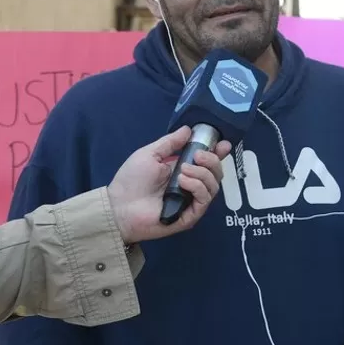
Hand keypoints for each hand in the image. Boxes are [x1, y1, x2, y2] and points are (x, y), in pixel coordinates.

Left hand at [107, 127, 232, 243]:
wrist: (120, 205)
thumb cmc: (132, 180)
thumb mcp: (150, 154)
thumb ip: (170, 143)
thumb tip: (188, 129)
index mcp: (184, 171)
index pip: (208, 162)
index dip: (218, 153)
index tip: (223, 144)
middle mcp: (192, 186)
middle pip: (216, 173)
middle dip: (211, 160)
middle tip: (197, 156)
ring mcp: (192, 201)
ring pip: (214, 185)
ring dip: (202, 173)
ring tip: (182, 171)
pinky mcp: (191, 215)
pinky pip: (205, 199)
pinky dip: (197, 187)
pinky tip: (183, 181)